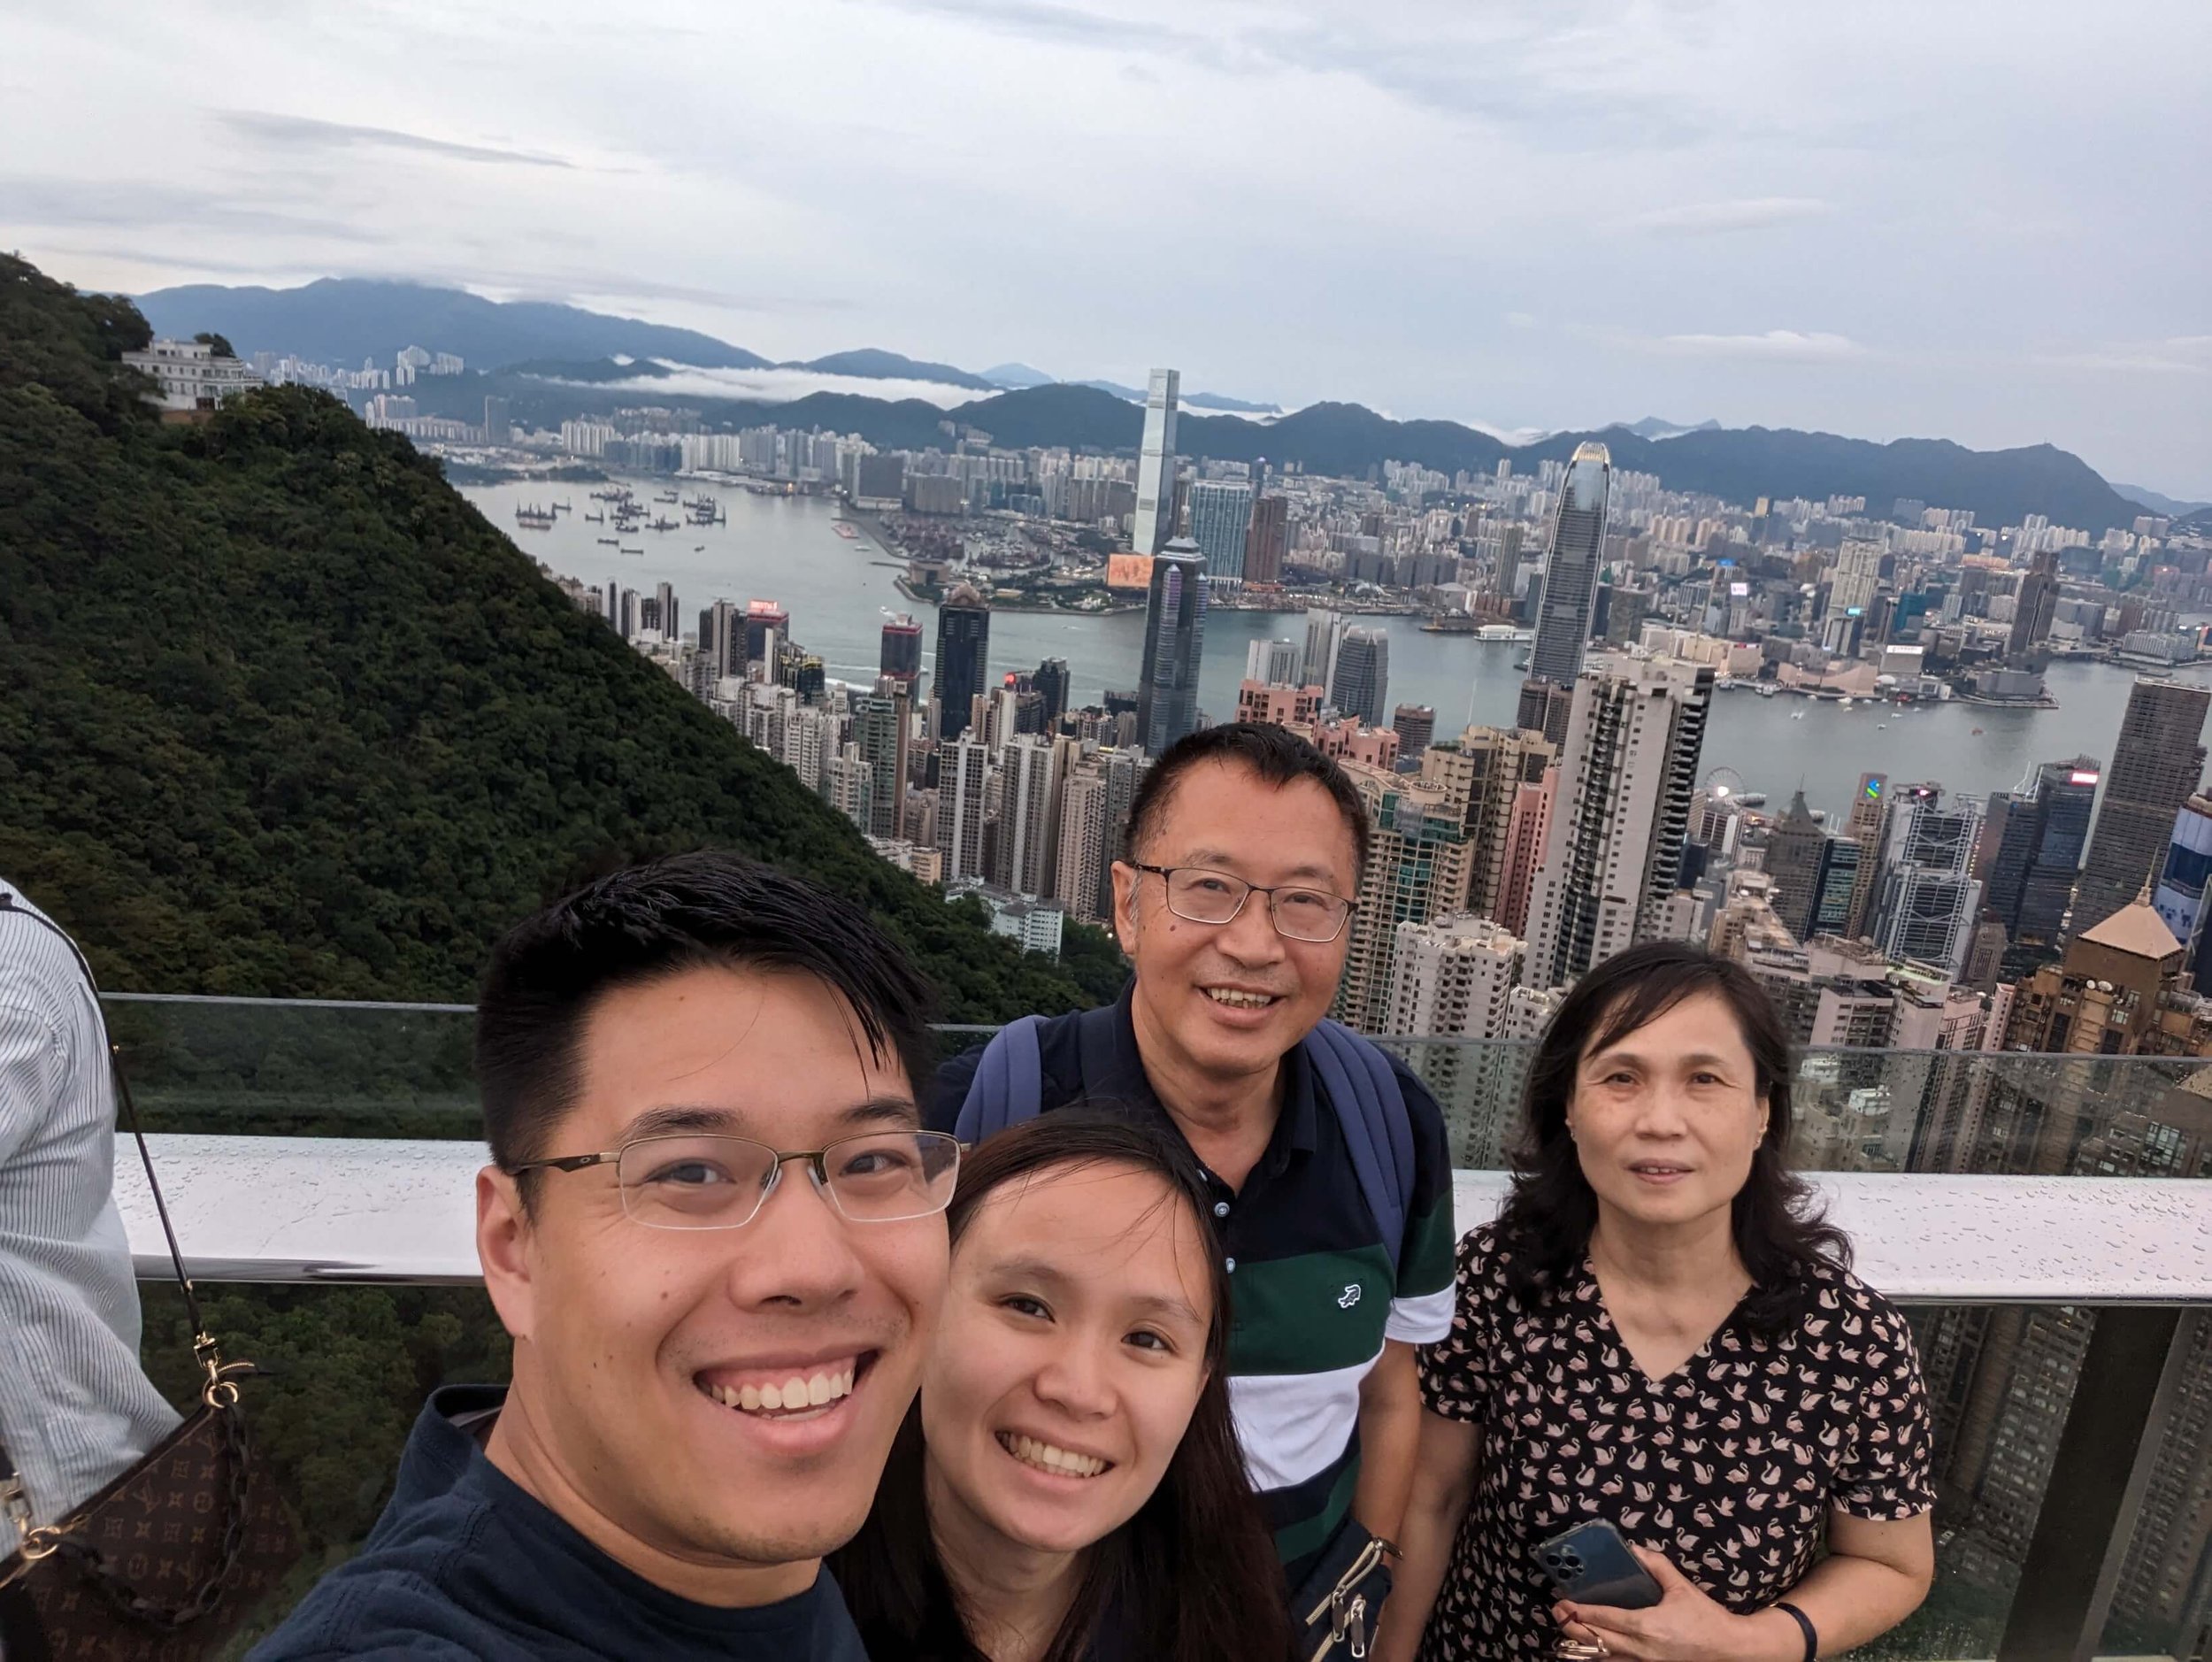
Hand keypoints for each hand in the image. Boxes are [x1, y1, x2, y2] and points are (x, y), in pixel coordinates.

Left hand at [1552, 1549, 1794, 1661]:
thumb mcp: (1681, 1587)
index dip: (1580, 1611)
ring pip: (1604, 1657)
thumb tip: (1632, 1548)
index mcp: (1646, 1626)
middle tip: (1557, 1612)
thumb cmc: (1706, 1618)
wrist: (1730, 1650)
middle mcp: (1640, 1650)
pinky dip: (1601, 1656)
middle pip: (1597, 1640)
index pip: (1604, 1618)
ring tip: (1567, 1629)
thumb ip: (1655, 1565)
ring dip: (1583, 1644)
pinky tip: (1591, 1648)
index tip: (1563, 1602)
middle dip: (1573, 1626)